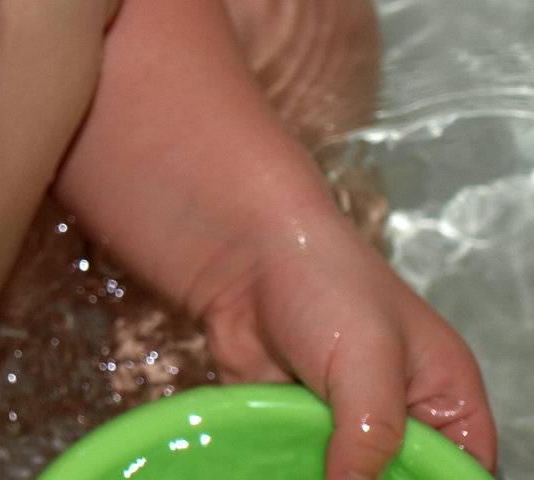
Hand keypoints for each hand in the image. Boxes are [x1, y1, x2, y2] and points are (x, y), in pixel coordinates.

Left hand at [193, 210, 497, 479]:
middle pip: (395, 478)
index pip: (460, 471)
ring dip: (313, 478)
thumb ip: (371, 437)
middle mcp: (394, 412)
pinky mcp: (282, 413)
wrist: (238, 242)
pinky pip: (286, 460)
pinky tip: (265, 469)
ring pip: (338, 477)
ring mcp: (336, 416)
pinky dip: (275, 468)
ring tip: (296, 470)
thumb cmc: (322, 278)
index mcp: (443, 396)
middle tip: (333, 478)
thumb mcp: (367, 361)